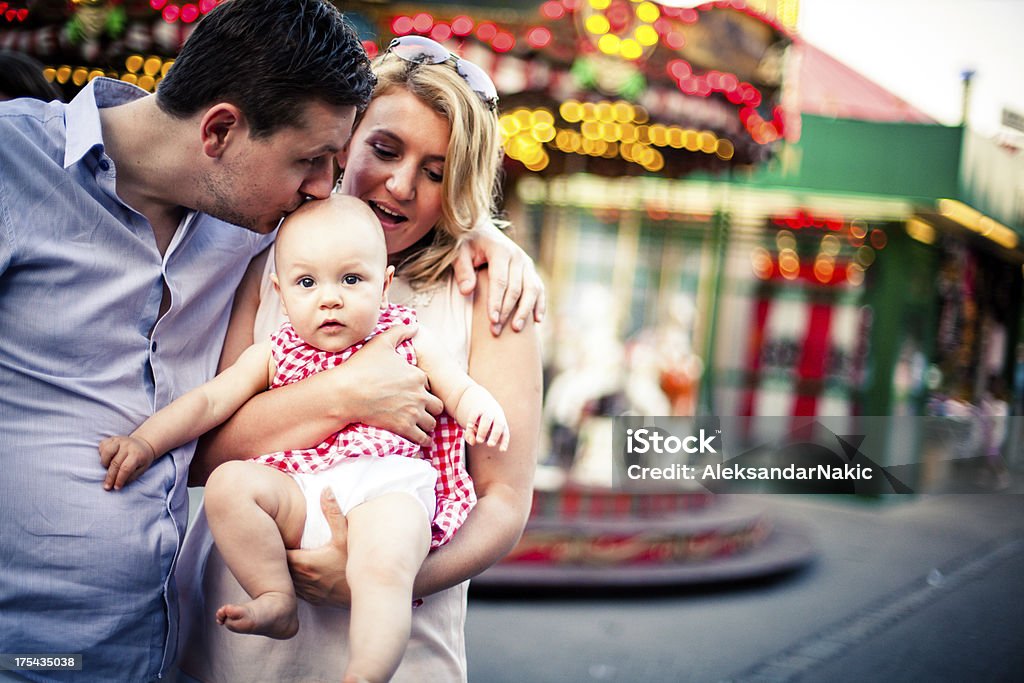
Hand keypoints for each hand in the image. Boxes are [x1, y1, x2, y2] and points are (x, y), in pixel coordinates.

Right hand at [98, 435, 156, 490]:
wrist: (143, 444)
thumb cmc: (142, 460)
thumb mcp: (142, 469)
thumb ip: (131, 476)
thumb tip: (117, 484)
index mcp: (137, 454)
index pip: (126, 468)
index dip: (120, 479)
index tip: (116, 488)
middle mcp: (128, 445)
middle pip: (115, 463)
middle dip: (110, 477)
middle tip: (107, 487)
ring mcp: (119, 440)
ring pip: (106, 452)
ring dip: (104, 463)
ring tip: (107, 468)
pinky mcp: (112, 438)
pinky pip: (102, 446)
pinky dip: (102, 454)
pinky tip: (107, 458)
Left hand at [286, 487, 351, 605]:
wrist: (369, 590)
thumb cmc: (355, 563)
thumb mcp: (345, 535)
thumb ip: (333, 512)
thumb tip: (325, 490)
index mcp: (304, 562)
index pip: (279, 553)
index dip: (276, 543)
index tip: (278, 534)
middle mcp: (302, 580)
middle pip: (280, 567)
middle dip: (278, 556)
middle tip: (280, 542)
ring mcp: (308, 592)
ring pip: (287, 581)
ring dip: (286, 570)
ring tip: (289, 556)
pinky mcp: (314, 600)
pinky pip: (297, 591)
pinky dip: (296, 581)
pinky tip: (303, 573)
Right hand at [339, 324, 442, 446]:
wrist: (346, 392)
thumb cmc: (362, 366)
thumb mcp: (382, 342)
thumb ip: (400, 331)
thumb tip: (414, 325)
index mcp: (417, 375)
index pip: (430, 385)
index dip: (424, 388)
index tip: (416, 391)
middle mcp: (419, 394)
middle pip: (436, 405)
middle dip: (431, 408)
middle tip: (422, 409)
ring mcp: (412, 412)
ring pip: (431, 423)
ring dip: (427, 424)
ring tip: (422, 425)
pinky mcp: (404, 427)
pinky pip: (423, 438)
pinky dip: (424, 440)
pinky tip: (422, 440)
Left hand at [453, 223, 545, 335]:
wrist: (482, 231)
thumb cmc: (468, 245)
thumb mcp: (459, 253)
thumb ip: (462, 270)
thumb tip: (467, 291)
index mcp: (500, 250)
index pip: (500, 281)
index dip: (496, 302)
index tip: (491, 320)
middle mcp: (517, 256)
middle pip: (516, 288)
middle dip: (507, 311)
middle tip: (496, 330)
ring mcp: (526, 263)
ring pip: (532, 290)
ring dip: (525, 311)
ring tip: (516, 329)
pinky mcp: (530, 270)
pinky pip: (538, 288)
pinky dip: (539, 304)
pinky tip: (537, 320)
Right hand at [458, 385, 510, 450]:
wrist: (479, 399)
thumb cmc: (482, 421)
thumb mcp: (479, 430)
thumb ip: (475, 437)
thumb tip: (473, 442)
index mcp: (501, 424)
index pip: (505, 433)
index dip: (504, 441)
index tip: (502, 450)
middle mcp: (496, 417)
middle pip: (499, 425)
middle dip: (495, 435)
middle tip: (490, 445)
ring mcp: (487, 411)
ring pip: (487, 419)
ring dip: (483, 430)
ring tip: (478, 441)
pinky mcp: (477, 408)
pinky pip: (476, 414)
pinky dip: (473, 421)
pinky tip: (470, 427)